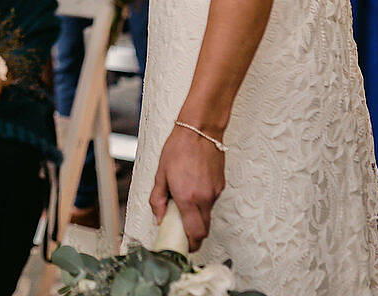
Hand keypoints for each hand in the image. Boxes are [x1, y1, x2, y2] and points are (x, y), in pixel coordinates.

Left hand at [149, 124, 225, 251]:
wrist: (200, 131)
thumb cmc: (179, 148)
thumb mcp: (160, 174)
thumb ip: (157, 200)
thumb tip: (159, 218)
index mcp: (187, 197)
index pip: (194, 233)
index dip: (190, 244)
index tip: (183, 246)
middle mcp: (204, 198)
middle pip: (203, 230)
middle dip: (193, 236)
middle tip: (181, 232)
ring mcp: (214, 193)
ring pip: (207, 216)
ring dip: (197, 217)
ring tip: (183, 202)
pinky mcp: (220, 186)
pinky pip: (211, 202)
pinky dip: (202, 203)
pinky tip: (192, 189)